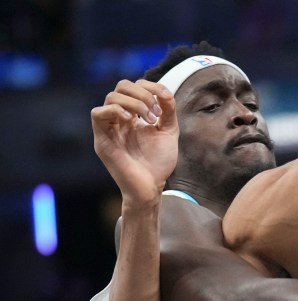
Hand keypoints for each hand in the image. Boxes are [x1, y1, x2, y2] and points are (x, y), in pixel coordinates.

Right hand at [90, 79, 177, 203]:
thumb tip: (165, 91)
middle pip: (121, 87)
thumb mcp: (168, 131)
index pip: (134, 87)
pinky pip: (98, 114)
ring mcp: (109, 128)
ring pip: (111, 97)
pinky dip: (116, 110)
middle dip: (142, 94)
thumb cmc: (159, 163)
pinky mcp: (102, 139)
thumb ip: (168, 111)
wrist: (152, 187)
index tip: (165, 103)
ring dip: (134, 103)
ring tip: (149, 120)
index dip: (150, 87)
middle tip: (156, 113)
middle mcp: (119, 119)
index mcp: (133, 116)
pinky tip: (132, 120)